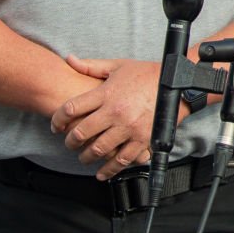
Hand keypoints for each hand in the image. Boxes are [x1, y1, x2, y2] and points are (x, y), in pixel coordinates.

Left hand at [51, 56, 161, 179]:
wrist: (177, 83)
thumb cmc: (146, 74)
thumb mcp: (118, 66)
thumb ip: (91, 66)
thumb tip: (69, 59)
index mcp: (106, 93)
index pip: (71, 108)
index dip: (58, 120)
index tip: (56, 126)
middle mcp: (115, 112)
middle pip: (81, 133)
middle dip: (70, 142)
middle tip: (69, 143)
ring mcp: (128, 127)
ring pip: (98, 149)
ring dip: (86, 157)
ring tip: (83, 157)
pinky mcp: (142, 139)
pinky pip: (121, 159)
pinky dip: (109, 169)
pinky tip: (102, 172)